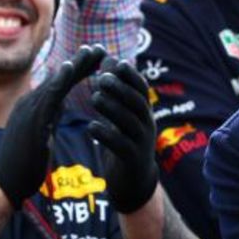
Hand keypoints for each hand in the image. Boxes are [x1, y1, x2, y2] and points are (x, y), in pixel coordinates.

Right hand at [0, 45, 105, 207]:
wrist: (7, 182)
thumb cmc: (26, 162)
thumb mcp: (41, 132)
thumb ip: (49, 116)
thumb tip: (58, 104)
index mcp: (35, 107)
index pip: (60, 83)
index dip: (78, 69)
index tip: (97, 58)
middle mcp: (30, 103)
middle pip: (59, 77)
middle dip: (80, 61)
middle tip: (99, 47)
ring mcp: (29, 109)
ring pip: (55, 81)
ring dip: (74, 64)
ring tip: (90, 51)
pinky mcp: (31, 118)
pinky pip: (47, 95)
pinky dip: (59, 80)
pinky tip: (70, 68)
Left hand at [89, 59, 158, 213]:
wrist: (134, 180)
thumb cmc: (125, 142)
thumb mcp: (123, 115)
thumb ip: (117, 91)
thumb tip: (109, 58)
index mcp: (144, 113)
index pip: (141, 89)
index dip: (131, 76)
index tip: (117, 62)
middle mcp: (147, 125)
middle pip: (137, 103)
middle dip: (121, 89)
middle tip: (102, 78)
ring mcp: (142, 143)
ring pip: (129, 123)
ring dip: (113, 109)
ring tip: (94, 98)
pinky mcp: (133, 160)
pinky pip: (121, 146)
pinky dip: (107, 135)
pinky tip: (91, 127)